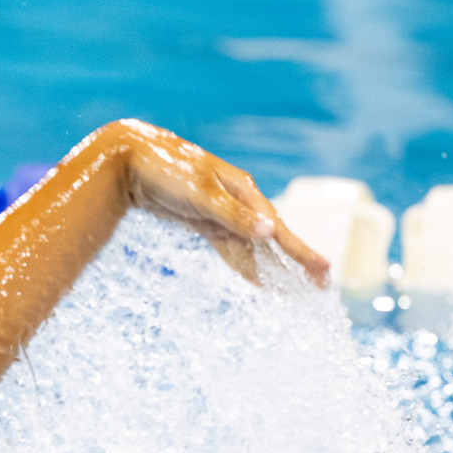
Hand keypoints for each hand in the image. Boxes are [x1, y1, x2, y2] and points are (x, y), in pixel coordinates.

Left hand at [108, 119, 329, 286]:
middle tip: (320, 286)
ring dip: (271, 268)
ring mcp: (221, 212)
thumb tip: (269, 231)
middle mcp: (238, 201)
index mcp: (244, 191)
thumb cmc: (166, 171)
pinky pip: (231, 246)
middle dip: (295, 263)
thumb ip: (232, 215)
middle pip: (273, 238)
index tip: (324, 270)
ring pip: (253, 245)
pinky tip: (255, 279)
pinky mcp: (203, 220)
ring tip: (292, 291)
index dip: (301, 252)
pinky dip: (244, 263)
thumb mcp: (200, 194)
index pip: (279, 228)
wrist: (128, 161)